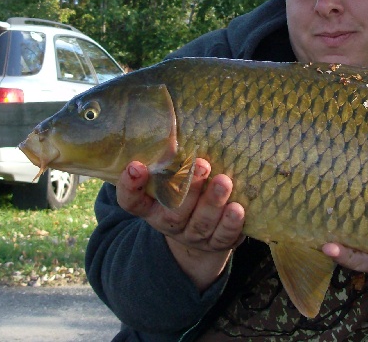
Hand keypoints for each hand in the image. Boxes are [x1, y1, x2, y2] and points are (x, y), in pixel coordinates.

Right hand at [116, 158, 244, 289]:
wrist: (202, 235)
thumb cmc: (183, 194)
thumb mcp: (170, 180)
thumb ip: (171, 161)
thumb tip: (181, 122)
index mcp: (151, 207)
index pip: (132, 200)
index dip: (130, 186)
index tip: (136, 166)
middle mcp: (169, 223)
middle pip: (174, 212)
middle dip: (189, 188)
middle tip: (202, 164)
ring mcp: (193, 236)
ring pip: (201, 223)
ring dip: (213, 202)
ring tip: (224, 182)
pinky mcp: (217, 244)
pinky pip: (223, 237)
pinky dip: (230, 224)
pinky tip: (237, 209)